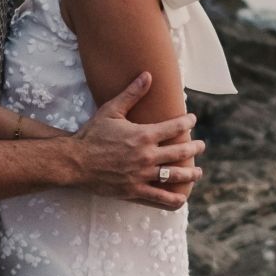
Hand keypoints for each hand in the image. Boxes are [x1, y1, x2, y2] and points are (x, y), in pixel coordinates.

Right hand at [71, 71, 205, 210]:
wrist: (75, 161)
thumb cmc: (92, 134)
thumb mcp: (111, 110)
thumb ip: (132, 94)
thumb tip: (148, 75)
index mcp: (144, 135)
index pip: (175, 127)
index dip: (187, 122)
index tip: (192, 120)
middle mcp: (147, 155)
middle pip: (181, 152)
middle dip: (195, 148)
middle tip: (201, 146)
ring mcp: (142, 175)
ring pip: (175, 176)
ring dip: (191, 174)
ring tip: (198, 172)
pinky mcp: (135, 191)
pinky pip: (159, 198)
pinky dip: (173, 200)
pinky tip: (181, 199)